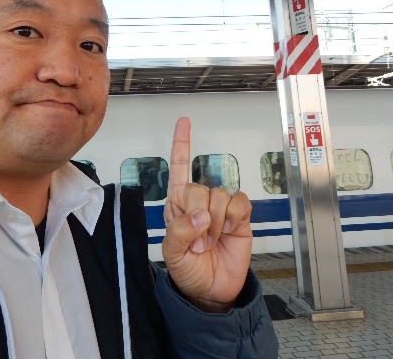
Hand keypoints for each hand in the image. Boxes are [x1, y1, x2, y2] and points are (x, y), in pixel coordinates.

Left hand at [163, 117, 252, 311]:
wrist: (212, 291)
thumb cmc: (187, 270)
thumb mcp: (173, 253)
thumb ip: (181, 231)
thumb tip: (201, 215)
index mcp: (178, 204)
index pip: (179, 168)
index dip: (182, 144)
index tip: (184, 122)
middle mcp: (199, 202)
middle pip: (200, 187)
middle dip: (199, 216)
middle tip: (198, 239)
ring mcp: (220, 209)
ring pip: (221, 195)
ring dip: (217, 222)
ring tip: (212, 240)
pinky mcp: (240, 216)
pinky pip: (240, 202)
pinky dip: (234, 218)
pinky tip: (228, 232)